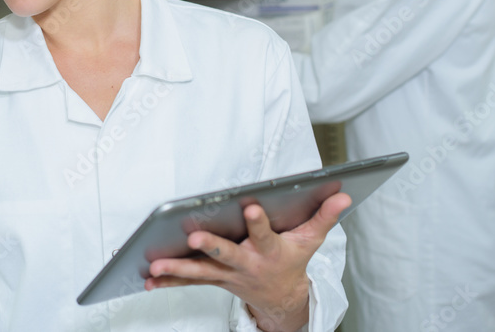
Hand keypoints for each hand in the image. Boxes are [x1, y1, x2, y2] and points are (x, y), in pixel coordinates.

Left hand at [145, 192, 351, 331]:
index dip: (258, 222)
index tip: (251, 206)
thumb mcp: (311, 241)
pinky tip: (150, 277)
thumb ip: (325, 217)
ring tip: (156, 264)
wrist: (282, 300)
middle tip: (195, 236)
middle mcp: (247, 264)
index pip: (264, 235)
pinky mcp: (214, 279)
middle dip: (211, 246)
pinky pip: (189, 282)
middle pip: (227, 254)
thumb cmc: (293, 261)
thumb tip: (344, 194)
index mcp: (270, 251)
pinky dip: (169, 281)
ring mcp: (228, 275)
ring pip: (201, 272)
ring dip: (178, 269)